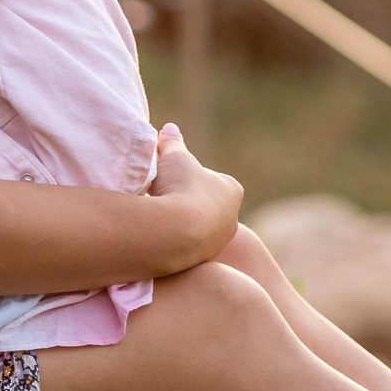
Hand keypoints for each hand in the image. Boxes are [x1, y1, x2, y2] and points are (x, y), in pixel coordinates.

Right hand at [144, 123, 241, 271]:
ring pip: (198, 229)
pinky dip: (175, 240)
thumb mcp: (174, 157)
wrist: (175, 231)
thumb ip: (173, 143)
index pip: (212, 180)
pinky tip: (159, 235)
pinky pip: (188, 247)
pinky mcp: (203, 262)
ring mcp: (218, 243)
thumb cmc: (180, 187)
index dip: (190, 178)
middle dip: (187, 202)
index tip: (173, 179)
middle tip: (163, 198)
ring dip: (180, 223)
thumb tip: (169, 128)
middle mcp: (232, 219)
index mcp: (231, 190)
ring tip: (158, 217)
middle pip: (207, 206)